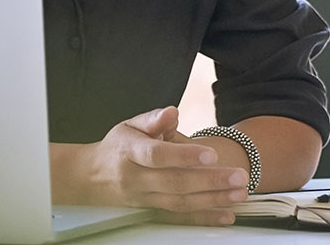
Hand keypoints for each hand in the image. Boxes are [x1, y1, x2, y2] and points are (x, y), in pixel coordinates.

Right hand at [52, 106, 248, 225]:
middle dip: (209, 181)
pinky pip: (178, 217)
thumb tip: (171, 112)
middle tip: (239, 176)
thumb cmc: (117, 147)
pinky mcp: (150, 211)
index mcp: (130, 153)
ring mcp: (143, 198)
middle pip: (174, 182)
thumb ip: (153, 119)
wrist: (90, 177)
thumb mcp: (130, 126)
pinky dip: (203, 218)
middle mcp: (136, 178)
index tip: (211, 154)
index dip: (184, 156)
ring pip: (179, 202)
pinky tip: (226, 216)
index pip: (157, 155)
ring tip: (239, 194)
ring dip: (212, 200)